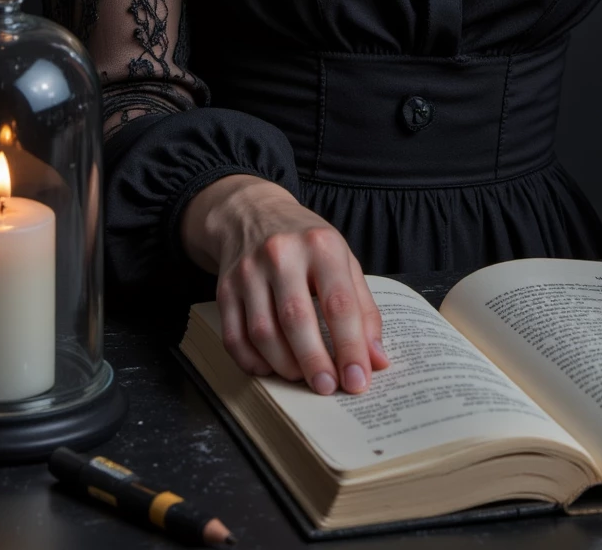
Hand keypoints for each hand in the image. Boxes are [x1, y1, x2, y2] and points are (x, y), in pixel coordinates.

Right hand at [179, 174, 388, 395]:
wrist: (253, 212)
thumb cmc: (307, 243)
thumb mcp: (343, 260)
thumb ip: (364, 309)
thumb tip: (377, 360)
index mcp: (321, 245)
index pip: (339, 304)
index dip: (350, 348)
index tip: (359, 381)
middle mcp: (282, 253)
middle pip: (297, 320)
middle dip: (315, 363)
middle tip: (328, 389)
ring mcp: (248, 270)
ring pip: (263, 333)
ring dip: (285, 366)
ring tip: (303, 377)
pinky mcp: (224, 288)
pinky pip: (235, 337)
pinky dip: (253, 362)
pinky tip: (270, 369)